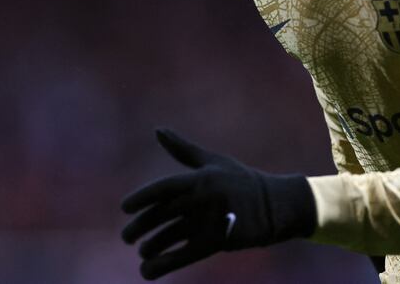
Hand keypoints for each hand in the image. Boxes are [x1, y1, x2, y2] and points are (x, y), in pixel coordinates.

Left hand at [120, 129, 315, 279]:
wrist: (275, 205)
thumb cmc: (240, 180)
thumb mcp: (213, 161)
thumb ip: (183, 149)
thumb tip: (158, 129)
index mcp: (200, 178)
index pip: (163, 188)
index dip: (142, 198)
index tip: (124, 208)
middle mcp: (203, 199)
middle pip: (163, 214)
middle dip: (141, 226)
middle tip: (126, 237)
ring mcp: (211, 221)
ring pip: (172, 236)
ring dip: (152, 246)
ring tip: (142, 251)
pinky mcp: (218, 242)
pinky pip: (184, 255)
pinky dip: (164, 264)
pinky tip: (148, 271)